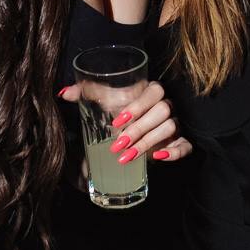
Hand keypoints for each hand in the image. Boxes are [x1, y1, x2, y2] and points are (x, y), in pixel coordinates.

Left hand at [58, 81, 192, 162]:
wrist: (136, 127)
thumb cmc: (121, 110)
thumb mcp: (105, 100)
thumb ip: (86, 93)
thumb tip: (63, 93)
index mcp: (152, 91)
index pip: (153, 92)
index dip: (137, 106)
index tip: (116, 121)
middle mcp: (168, 105)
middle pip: (163, 111)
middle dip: (139, 129)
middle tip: (117, 144)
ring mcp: (177, 123)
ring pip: (171, 128)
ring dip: (148, 143)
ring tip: (126, 157)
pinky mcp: (182, 142)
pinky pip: (186, 146)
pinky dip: (174, 152)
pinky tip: (158, 158)